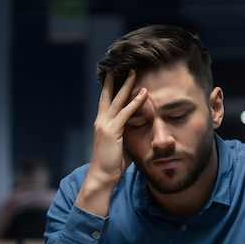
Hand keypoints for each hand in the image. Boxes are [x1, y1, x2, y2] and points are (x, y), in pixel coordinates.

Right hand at [89, 69, 146, 186]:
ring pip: (117, 100)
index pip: (107, 102)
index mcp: (102, 124)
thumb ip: (126, 138)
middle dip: (116, 80)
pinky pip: (125, 113)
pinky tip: (143, 93)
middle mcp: (101, 122)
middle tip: (123, 66)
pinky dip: (135, 102)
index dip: (111, 88)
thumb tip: (137, 135)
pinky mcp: (112, 132)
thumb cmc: (111, 166)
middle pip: (109, 96)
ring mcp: (105, 126)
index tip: (116, 76)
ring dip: (127, 85)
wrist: (101, 177)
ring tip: (135, 72)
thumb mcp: (120, 148)